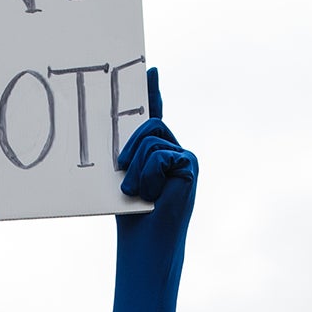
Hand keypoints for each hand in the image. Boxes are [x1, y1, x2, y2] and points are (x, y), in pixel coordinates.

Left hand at [118, 67, 197, 211]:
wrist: (146, 242)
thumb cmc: (132, 214)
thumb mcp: (125, 176)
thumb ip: (128, 153)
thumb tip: (121, 142)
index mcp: (157, 153)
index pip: (155, 116)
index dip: (153, 92)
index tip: (150, 69)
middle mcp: (174, 150)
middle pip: (148, 124)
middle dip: (130, 149)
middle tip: (122, 176)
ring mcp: (185, 157)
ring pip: (151, 138)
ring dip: (135, 168)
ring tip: (138, 193)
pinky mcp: (190, 165)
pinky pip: (159, 154)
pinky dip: (148, 175)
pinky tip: (153, 194)